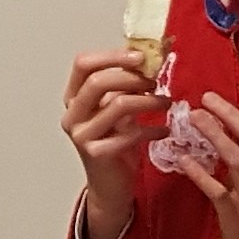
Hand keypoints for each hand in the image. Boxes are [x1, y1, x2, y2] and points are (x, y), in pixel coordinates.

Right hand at [61, 46, 159, 238]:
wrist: (110, 186)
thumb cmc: (115, 142)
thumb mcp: (118, 109)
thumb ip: (126, 84)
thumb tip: (151, 53)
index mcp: (73, 98)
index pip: (83, 64)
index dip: (112, 55)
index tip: (141, 56)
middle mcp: (72, 115)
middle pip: (98, 82)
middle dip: (132, 77)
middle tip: (156, 81)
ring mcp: (82, 135)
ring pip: (118, 105)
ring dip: (148, 101)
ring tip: (167, 102)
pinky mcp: (97, 154)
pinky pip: (130, 134)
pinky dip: (152, 130)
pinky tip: (165, 131)